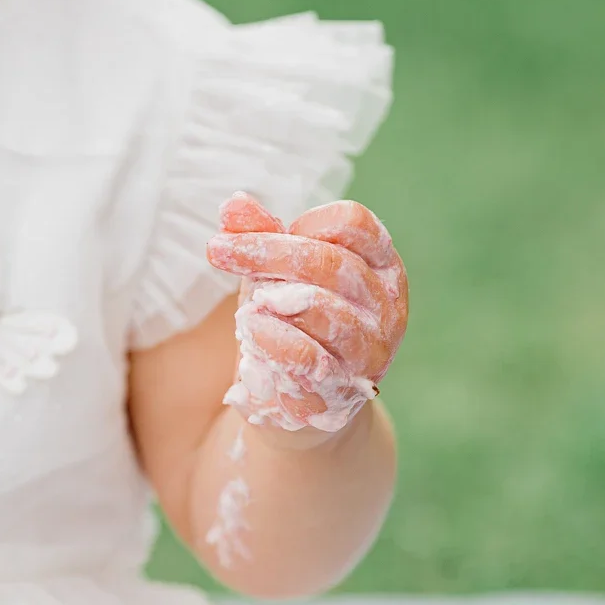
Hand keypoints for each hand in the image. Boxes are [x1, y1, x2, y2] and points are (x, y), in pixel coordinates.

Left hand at [206, 193, 408, 434]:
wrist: (302, 401)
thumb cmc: (295, 323)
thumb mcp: (280, 274)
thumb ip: (263, 236)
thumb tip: (233, 203)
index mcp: (381, 266)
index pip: (353, 224)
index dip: (303, 222)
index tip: (255, 235)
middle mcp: (387, 305)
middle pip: (331, 263)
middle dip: (268, 252)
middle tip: (217, 250)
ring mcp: (371, 349)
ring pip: (324, 309)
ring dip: (274, 297)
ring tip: (244, 300)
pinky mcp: (344, 388)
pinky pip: (308, 358)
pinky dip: (274, 340)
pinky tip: (250, 328)